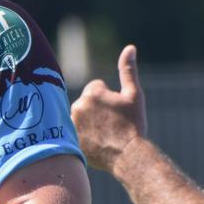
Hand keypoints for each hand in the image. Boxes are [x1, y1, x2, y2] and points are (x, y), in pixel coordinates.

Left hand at [70, 44, 147, 172]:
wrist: (128, 156)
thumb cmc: (134, 124)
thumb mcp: (134, 95)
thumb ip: (128, 70)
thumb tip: (130, 47)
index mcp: (92, 92)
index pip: (96, 88)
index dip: (108, 99)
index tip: (116, 112)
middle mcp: (78, 105)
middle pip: (86, 102)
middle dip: (96, 110)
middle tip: (111, 124)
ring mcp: (72, 123)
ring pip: (79, 116)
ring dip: (88, 121)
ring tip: (103, 134)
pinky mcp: (69, 139)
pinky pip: (73, 131)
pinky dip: (81, 134)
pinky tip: (94, 142)